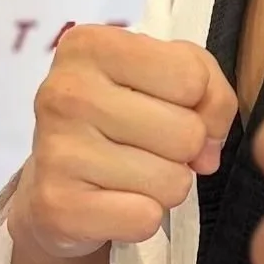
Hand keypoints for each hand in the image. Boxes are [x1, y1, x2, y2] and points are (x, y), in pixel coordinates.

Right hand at [9, 25, 236, 260]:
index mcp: (91, 45)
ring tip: (133, 173)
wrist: (53, 180)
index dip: (203, 102)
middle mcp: (66, 91)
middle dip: (185, 149)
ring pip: (171, 181)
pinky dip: (143, 218)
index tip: (175, 108)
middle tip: (152, 147)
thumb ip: (209, 88)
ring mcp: (55, 150)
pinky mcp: (56, 206)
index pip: (193, 77)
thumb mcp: (169, 73)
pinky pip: (145, 218)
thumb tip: (208, 150)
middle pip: (187, 132)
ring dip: (166, 184)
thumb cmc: (121, 113)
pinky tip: (116, 202)